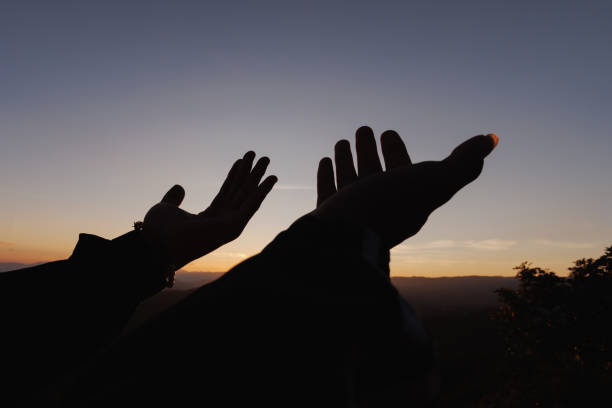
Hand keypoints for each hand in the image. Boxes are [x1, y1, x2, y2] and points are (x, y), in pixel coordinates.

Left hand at [142, 151, 276, 268]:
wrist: (157, 244)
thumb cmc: (158, 232)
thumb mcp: (166, 208)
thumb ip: (173, 199)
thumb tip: (179, 187)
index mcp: (208, 219)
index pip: (226, 193)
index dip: (234, 176)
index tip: (241, 160)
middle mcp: (221, 223)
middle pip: (240, 193)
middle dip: (250, 174)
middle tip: (261, 156)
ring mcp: (229, 226)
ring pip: (247, 196)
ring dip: (258, 178)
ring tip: (266, 159)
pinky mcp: (233, 228)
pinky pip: (251, 206)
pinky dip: (262, 191)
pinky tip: (271, 178)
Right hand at [313, 126, 497, 249]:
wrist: (344, 238)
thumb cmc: (388, 208)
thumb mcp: (435, 181)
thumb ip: (463, 163)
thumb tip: (492, 139)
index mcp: (406, 198)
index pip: (403, 169)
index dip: (397, 150)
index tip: (388, 132)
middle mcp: (380, 205)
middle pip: (376, 172)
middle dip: (371, 150)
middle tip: (364, 129)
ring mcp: (353, 211)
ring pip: (351, 180)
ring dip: (348, 159)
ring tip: (342, 141)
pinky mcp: (329, 215)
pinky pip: (328, 190)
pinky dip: (327, 173)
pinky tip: (325, 159)